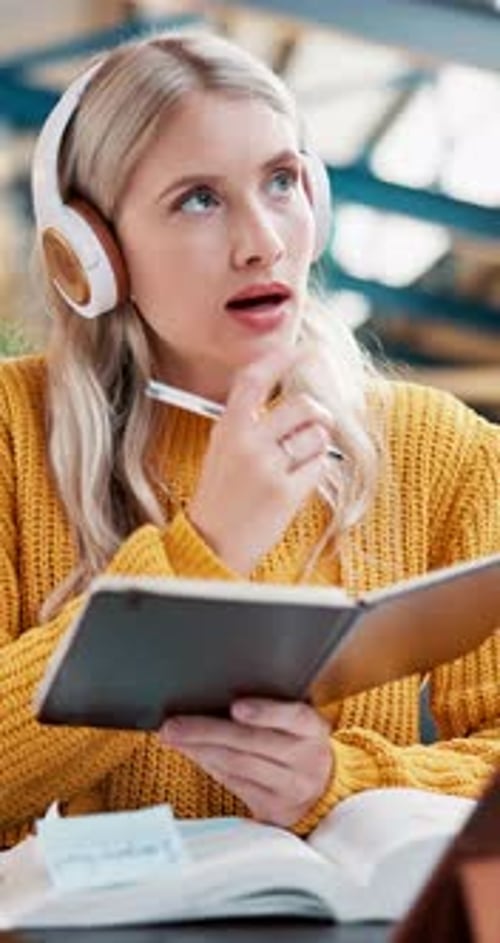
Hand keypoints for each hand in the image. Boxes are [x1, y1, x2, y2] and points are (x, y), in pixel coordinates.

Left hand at [159, 698, 333, 827]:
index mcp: (314, 730)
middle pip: (252, 743)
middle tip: (175, 724)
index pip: (293, 717)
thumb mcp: (297, 724)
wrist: (324, 790)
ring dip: (200, 750)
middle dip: (207, 732)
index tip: (237, 707)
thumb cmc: (299, 744)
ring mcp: (290, 788)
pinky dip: (208, 766)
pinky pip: (233, 784)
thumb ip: (271, 710)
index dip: (265, 712)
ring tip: (174, 737)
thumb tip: (217, 697)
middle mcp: (306, 760)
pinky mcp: (272, 810)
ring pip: (237, 766)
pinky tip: (192, 753)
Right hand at [187, 347, 333, 574]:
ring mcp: (267, 467)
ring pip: (317, 436)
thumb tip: (295, 399)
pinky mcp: (285, 492)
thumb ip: (250, 422)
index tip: (306, 348)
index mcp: (227, 427)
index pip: (255, 378)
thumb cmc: (221, 496)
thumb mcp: (222, 450)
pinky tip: (294, 486)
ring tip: (295, 464)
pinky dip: (314, 472)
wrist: (211, 544)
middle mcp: (246, 442)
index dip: (282, 358)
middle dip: (318, 415)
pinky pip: (319, 466)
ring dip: (316, 446)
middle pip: (303, 406)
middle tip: (316, 425)